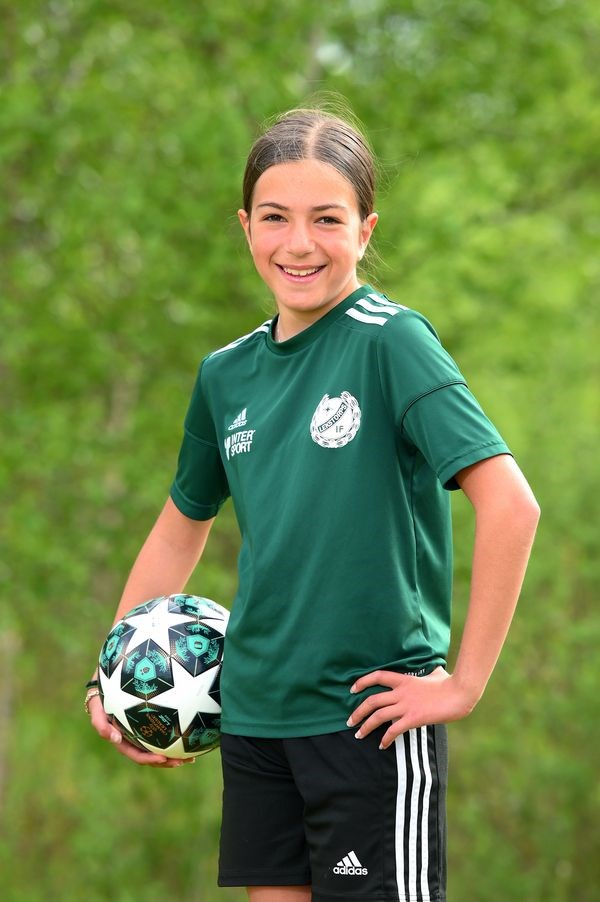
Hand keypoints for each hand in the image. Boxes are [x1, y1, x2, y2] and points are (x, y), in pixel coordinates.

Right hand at [88, 694, 193, 767]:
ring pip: (160, 745)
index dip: (149, 759)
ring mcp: (142, 728)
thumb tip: (115, 739)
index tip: (163, 759)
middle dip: (167, 761)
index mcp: (121, 737)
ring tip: (192, 756)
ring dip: (174, 753)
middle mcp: (133, 736)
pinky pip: (165, 729)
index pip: (136, 753)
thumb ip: (100, 722)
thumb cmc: (103, 688)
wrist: (111, 671)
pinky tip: (191, 733)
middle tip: (184, 760)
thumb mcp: (96, 704)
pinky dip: (176, 735)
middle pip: (151, 754)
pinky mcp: (151, 718)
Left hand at [347, 667, 476, 749]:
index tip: (352, 689)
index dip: (362, 681)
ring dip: (366, 726)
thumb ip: (430, 673)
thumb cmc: (450, 683)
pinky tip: (382, 745)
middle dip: (358, 711)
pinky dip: (386, 739)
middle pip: (372, 700)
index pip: (377, 676)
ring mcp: (406, 705)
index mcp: (405, 679)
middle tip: (349, 721)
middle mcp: (401, 692)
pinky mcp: (414, 718)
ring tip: (358, 735)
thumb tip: (436, 670)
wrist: (459, 693)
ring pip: (378, 715)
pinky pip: (394, 730)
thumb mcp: (436, 673)